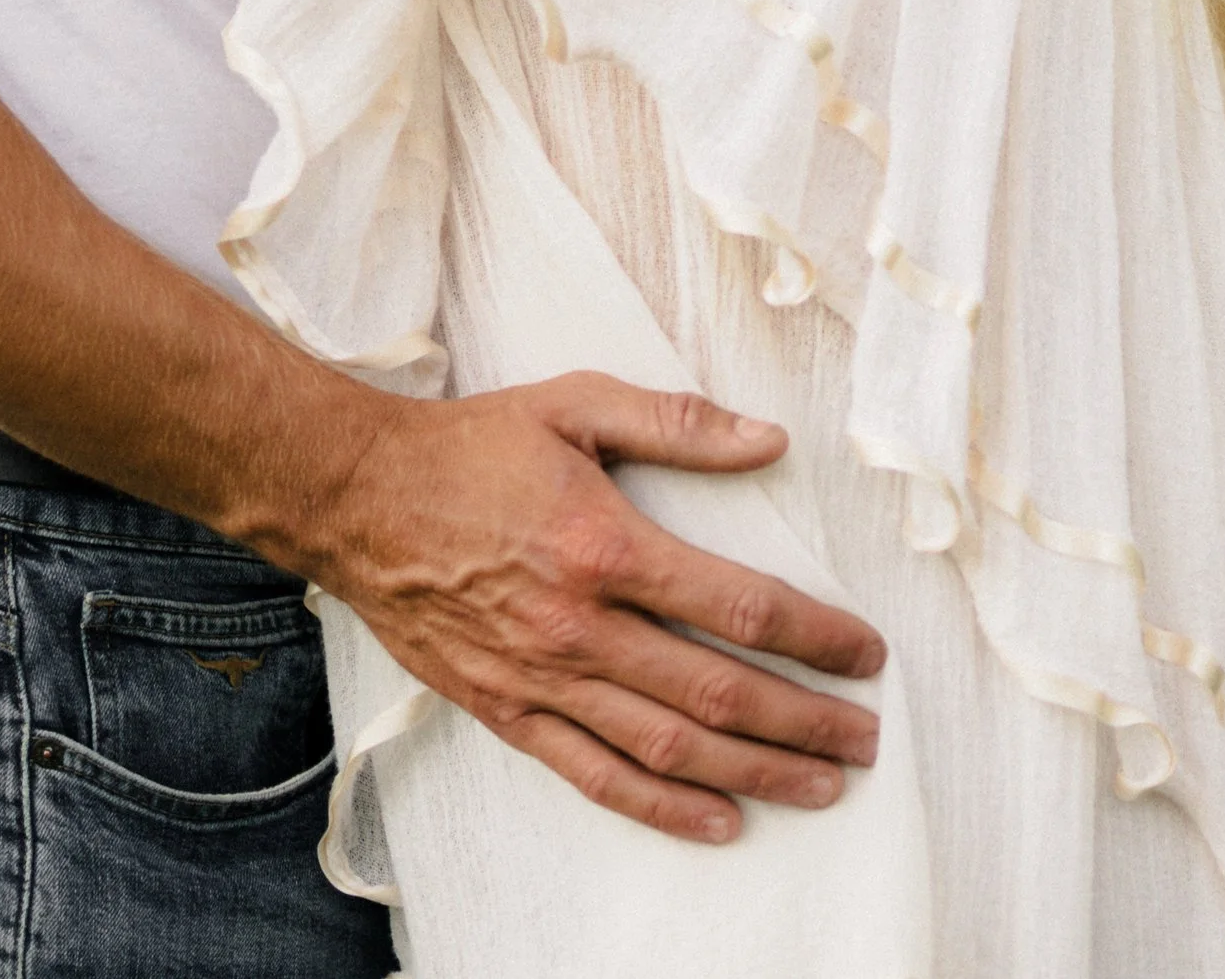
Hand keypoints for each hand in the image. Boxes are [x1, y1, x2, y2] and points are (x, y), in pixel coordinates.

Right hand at [306, 371, 884, 844]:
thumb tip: (769, 440)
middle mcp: (579, 626)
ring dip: (755, 772)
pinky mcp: (508, 712)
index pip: (737, 605)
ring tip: (823, 785)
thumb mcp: (574, 403)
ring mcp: (542, 678)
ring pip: (669, 747)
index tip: (865, 653)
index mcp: (604, 545)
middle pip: (717, 693)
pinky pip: (596, 775)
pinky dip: (664, 807)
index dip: (813, 635)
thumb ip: (677, 423)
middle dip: (804, 720)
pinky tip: (720, 820)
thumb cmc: (471, 446)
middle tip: (865, 738)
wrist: (358, 498)